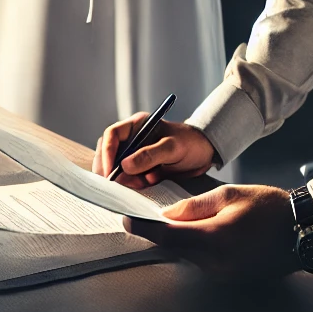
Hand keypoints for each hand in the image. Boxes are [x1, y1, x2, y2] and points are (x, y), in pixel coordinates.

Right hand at [92, 115, 215, 188]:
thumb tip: (124, 166)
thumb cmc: (191, 143)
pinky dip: (133, 185)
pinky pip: (129, 178)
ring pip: (118, 168)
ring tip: (140, 184)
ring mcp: (136, 155)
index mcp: (137, 125)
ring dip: (124, 179)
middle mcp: (133, 139)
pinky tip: (145, 185)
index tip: (110, 171)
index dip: (107, 152)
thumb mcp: (173, 147)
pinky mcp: (141, 169)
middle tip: (119, 184)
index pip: (112, 135)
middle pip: (109, 153)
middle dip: (112, 170)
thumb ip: (150, 155)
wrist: (205, 154)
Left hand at [123, 184, 300, 278]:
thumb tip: (167, 214)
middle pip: (174, 248)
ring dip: (179, 239)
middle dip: (160, 231)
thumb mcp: (229, 195)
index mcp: (212, 239)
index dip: (142, 228)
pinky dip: (196, 246)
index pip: (166, 236)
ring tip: (175, 219)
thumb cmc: (270, 208)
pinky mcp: (230, 275)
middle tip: (144, 214)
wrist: (303, 231)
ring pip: (188, 254)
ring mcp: (223, 272)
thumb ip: (194, 206)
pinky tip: (200, 231)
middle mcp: (214, 262)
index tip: (125, 218)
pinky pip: (203, 260)